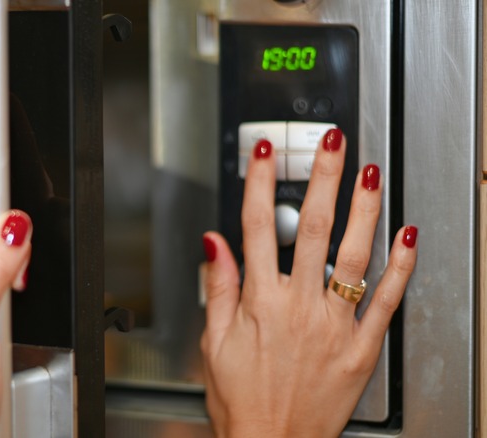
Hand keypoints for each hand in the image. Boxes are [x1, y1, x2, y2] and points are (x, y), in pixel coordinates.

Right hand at [201, 130, 417, 436]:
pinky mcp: (361, 348)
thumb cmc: (242, 400)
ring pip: (354, 256)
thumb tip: (214, 243)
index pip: (258, 227)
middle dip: (324, 178)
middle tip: (333, 142)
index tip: (267, 153)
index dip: (262, 184)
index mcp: (259, 302)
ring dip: (365, 210)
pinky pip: (386, 302)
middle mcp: (299, 306)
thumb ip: (219, 287)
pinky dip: (400, 268)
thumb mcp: (214, 342)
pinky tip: (408, 237)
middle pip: (313, 228)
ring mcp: (334, 326)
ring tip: (372, 173)